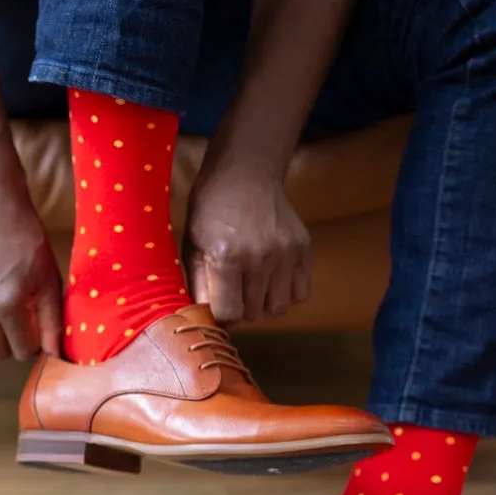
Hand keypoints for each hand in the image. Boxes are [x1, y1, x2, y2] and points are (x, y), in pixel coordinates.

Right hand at [0, 197, 62, 385]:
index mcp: (8, 303)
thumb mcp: (48, 277)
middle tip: (21, 320)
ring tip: (0, 309)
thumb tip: (55, 357)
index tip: (39, 327)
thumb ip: (53, 320)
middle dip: (13, 343)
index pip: (24, 350)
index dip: (34, 342)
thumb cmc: (25, 239)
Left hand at [185, 170, 311, 324]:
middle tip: (233, 288)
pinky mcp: (303, 248)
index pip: (229, 314)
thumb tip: (202, 321)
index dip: (220, 315)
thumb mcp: (192, 245)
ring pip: (278, 309)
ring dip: (263, 304)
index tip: (217, 305)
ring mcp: (285, 253)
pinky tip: (271, 278)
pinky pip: (300, 294)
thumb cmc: (211, 210)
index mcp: (226, 256)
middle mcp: (259, 257)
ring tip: (252, 283)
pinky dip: (286, 293)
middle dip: (240, 308)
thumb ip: (198, 285)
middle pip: (253, 314)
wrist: (245, 173)